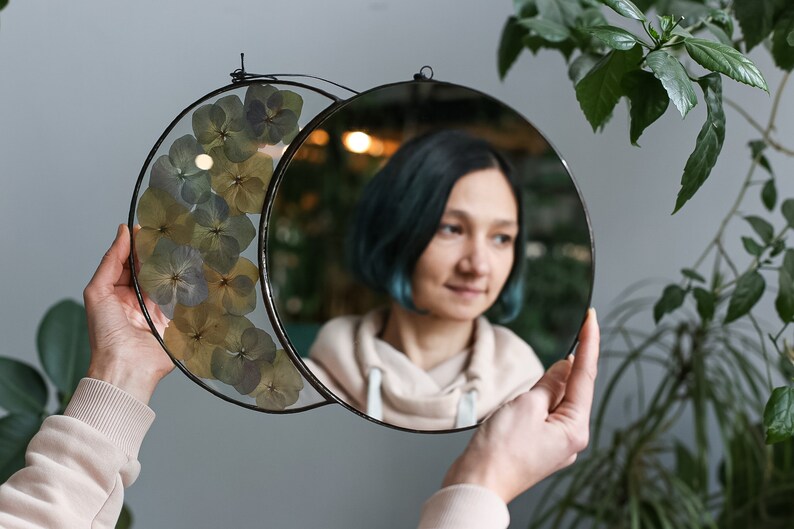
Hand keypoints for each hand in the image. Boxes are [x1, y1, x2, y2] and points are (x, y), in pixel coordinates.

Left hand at [83, 224, 172, 403]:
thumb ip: (110, 261)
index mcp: (116, 292)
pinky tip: (188, 271)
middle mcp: (136, 298)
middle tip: (164, 236)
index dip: (134, 245)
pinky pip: (180, 296)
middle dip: (154, 253)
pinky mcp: (173, 318)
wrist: (126, 365)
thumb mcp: (97, 291)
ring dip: (169, 266)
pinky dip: (183, 284)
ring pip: (165, 279)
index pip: (127, 262)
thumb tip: (122, 233)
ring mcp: (156, 308)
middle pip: (148, 269)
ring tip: (177, 249)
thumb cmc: (105, 334)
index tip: (144, 229)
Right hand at [442, 308, 599, 502]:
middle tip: (555, 348)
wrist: (476, 484)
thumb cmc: (500, 451)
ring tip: (521, 398)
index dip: (588, 344)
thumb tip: (565, 368)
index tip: (592, 318)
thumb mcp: (527, 405)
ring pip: (555, 402)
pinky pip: (542, 415)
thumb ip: (549, 384)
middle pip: (572, 390)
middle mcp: (569, 438)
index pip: (585, 377)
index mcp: (574, 429)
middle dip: (562, 370)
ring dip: (543, 389)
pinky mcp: (536, 446)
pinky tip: (522, 401)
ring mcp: (554, 444)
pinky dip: (535, 401)